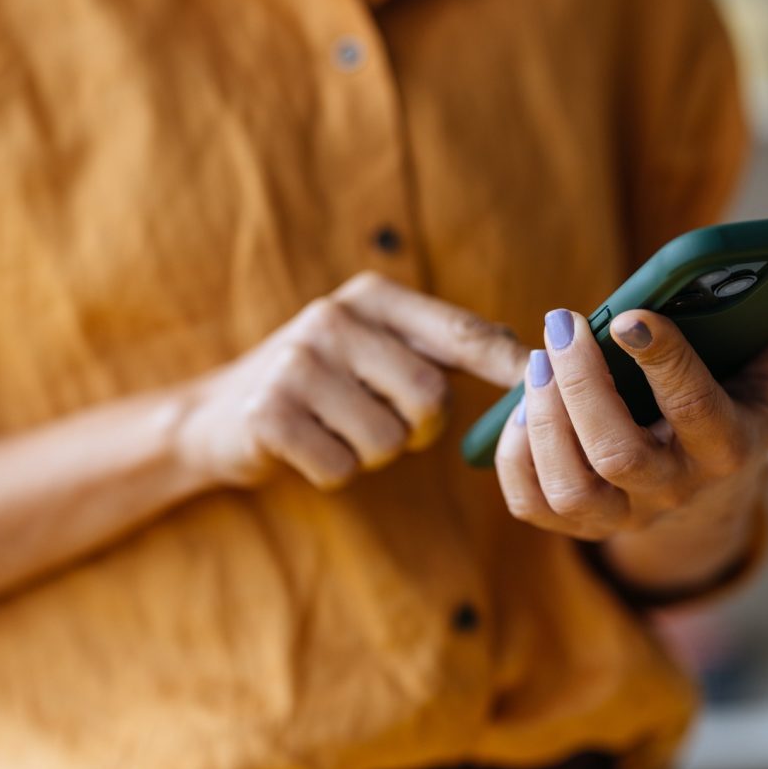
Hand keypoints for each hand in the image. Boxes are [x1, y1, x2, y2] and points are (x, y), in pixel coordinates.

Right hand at [180, 272, 527, 489]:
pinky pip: (341, 467)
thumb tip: (529, 358)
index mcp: (371, 297)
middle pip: (429, 398)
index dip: (507, 364)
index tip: (549, 383)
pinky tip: (306, 446)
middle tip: (384, 421)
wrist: (218, 412)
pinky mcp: (268, 412)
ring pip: (387, 440)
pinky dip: (332, 471)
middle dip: (417, 428)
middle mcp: (333, 318)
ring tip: (336, 429)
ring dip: (371, 452)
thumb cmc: (320, 383)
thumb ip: (441, 346)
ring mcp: (296, 363)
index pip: (458, 332)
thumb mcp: (373, 347)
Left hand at [495, 305, 767, 541]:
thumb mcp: (766, 386)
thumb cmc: (727, 419)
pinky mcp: (574, 525)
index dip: (664, 362)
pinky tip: (517, 407)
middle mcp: (671, 492)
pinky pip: (530, 503)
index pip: (696, 409)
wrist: (702, 498)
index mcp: (725, 449)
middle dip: (583, 384)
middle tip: (562, 324)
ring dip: (544, 420)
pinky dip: (514, 456)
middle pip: (618, 454)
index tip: (629, 315)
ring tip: (537, 360)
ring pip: (570, 486)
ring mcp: (620, 516)